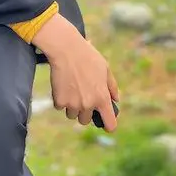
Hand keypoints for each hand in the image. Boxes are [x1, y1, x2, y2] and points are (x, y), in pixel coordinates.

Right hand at [31, 13, 119, 130]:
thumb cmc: (88, 57)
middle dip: (84, 111)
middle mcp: (88, 104)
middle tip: (82, 95)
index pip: (110, 124)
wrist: (66, 49)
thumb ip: (112, 86)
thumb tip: (116, 100)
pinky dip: (61, 99)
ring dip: (72, 106)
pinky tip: (63, 84)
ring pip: (72, 114)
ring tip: (72, 87)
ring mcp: (73, 104)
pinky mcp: (60, 101)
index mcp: (102, 97)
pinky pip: (60, 106)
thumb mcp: (105, 68)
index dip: (108, 125)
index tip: (105, 123)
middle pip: (85, 120)